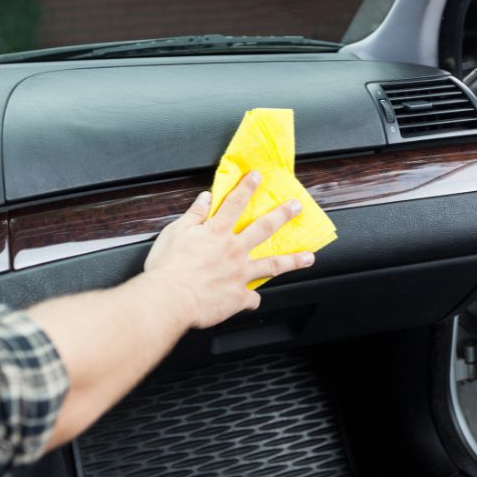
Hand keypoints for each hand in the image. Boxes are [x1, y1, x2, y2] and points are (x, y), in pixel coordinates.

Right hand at [143, 171, 314, 328]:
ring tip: (308, 257)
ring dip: (292, 260)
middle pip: (264, 228)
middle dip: (282, 215)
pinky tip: (254, 300)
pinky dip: (253, 300)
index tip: (258, 176)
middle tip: (296, 207)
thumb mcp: (175, 233)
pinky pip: (251, 299)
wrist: (169, 299)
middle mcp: (233, 250)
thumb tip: (204, 199)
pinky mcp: (237, 297)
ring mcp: (239, 274)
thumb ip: (193, 216)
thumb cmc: (167, 267)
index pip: (235, 203)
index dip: (247, 187)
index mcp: (216, 233)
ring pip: (272, 265)